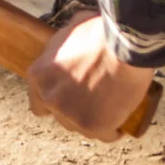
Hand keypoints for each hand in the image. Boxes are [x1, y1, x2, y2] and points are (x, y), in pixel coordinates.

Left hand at [25, 13, 158, 142]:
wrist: (125, 44)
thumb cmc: (101, 31)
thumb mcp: (72, 29)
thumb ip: (64, 45)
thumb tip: (70, 46)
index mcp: (38, 75)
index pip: (38, 102)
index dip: (55, 101)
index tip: (70, 99)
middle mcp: (50, 98)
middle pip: (61, 116)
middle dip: (75, 110)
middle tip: (95, 100)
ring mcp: (70, 114)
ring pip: (81, 127)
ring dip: (93, 120)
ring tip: (110, 109)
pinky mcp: (94, 126)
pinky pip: (105, 134)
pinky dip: (113, 130)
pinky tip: (120, 125)